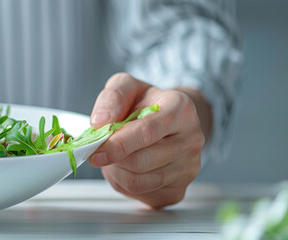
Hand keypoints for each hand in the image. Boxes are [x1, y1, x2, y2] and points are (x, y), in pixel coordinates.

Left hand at [89, 73, 210, 208]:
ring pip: (139, 182)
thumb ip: (112, 98)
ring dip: (117, 171)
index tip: (96, 151)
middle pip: (140, 162)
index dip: (117, 144)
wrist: (168, 121)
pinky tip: (128, 168)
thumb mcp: (127, 87)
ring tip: (118, 156)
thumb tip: (100, 122)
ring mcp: (188, 168)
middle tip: (103, 149)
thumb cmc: (146, 104)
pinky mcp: (179, 190)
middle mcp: (191, 140)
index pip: (147, 132)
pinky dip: (125, 184)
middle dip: (114, 158)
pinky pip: (141, 194)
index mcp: (180, 109)